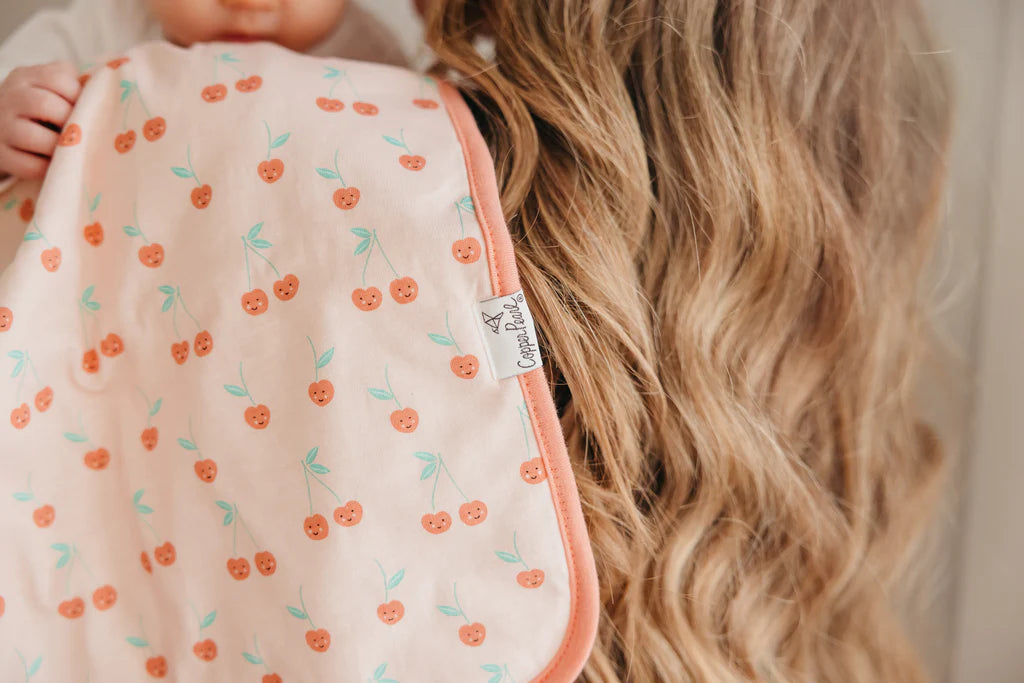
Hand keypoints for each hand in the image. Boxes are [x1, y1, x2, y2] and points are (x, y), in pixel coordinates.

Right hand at [0, 61, 80, 180]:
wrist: (4, 129)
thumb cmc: (42, 109)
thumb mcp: (53, 88)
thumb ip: (77, 84)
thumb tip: (111, 88)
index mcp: (26, 76)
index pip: (57, 77)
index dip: (79, 95)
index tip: (89, 108)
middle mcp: (10, 97)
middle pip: (44, 104)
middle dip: (71, 121)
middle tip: (83, 132)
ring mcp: (2, 126)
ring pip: (34, 136)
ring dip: (61, 146)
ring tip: (73, 148)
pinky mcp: (2, 155)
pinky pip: (30, 165)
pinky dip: (50, 167)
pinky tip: (59, 163)